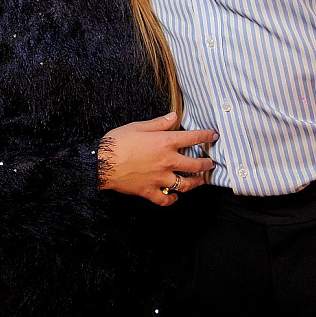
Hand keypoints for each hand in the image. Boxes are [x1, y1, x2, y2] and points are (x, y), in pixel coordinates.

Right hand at [98, 114, 217, 205]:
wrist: (102, 163)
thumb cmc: (118, 142)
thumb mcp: (139, 126)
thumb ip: (159, 123)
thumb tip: (174, 117)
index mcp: (165, 143)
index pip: (193, 138)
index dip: (206, 136)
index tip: (213, 135)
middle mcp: (167, 162)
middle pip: (194, 165)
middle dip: (206, 164)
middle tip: (210, 163)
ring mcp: (160, 178)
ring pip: (184, 185)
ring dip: (195, 183)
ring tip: (200, 181)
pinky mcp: (150, 191)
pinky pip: (165, 199)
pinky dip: (171, 199)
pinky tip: (174, 197)